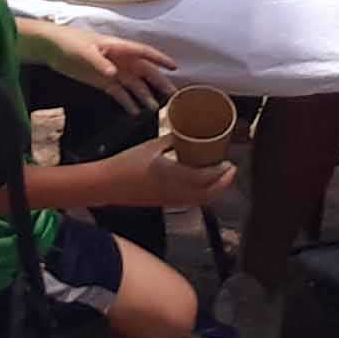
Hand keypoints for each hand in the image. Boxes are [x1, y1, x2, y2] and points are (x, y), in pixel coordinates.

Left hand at [29, 26, 176, 107]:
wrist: (51, 48)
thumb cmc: (69, 43)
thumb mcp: (84, 52)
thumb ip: (100, 63)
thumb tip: (114, 74)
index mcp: (118, 47)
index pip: (143, 52)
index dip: (159, 59)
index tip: (174, 68)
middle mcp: (119, 60)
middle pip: (143, 71)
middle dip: (158, 82)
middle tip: (172, 95)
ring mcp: (112, 71)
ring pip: (133, 84)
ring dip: (144, 95)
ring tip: (155, 109)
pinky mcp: (103, 82)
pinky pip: (120, 93)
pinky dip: (127, 102)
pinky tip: (135, 112)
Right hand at [102, 139, 225, 209]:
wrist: (107, 185)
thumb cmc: (125, 164)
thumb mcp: (150, 147)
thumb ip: (170, 141)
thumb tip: (185, 134)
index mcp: (170, 174)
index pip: (203, 177)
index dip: (220, 173)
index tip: (228, 163)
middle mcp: (174, 191)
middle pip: (208, 194)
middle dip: (224, 184)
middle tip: (231, 170)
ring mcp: (170, 200)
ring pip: (201, 200)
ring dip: (215, 191)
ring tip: (221, 177)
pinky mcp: (165, 203)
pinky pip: (191, 202)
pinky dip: (203, 195)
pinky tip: (203, 185)